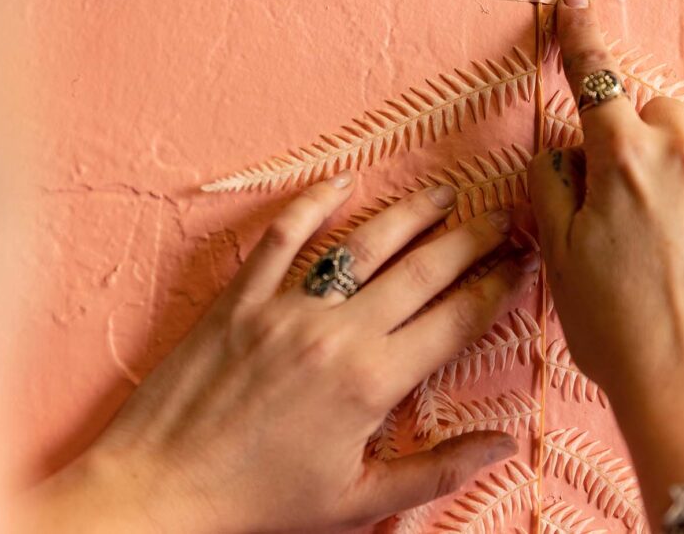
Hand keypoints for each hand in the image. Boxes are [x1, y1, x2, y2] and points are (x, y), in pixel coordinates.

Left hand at [22, 173, 538, 532]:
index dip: (498, 286)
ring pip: (364, 243)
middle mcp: (338, 332)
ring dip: (411, 214)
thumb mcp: (358, 501)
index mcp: (373, 381)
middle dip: (472, 238)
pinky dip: (312, 203)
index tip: (523, 262)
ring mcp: (286, 307)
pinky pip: (282, 238)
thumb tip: (503, 444)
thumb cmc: (260, 501)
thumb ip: (437, 470)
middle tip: (503, 216)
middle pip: (423, 269)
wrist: (160, 489)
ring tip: (446, 193)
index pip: (456, 319)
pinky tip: (343, 181)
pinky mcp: (241, 297)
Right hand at [528, 0, 683, 525]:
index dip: (579, 36)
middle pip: (655, 110)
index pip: (596, 79)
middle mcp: (681, 157)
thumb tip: (563, 148)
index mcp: (622, 160)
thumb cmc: (612, 326)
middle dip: (634, 133)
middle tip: (618, 195)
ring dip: (672, 175)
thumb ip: (555, 183)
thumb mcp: (558, 254)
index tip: (570, 0)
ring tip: (661, 246)